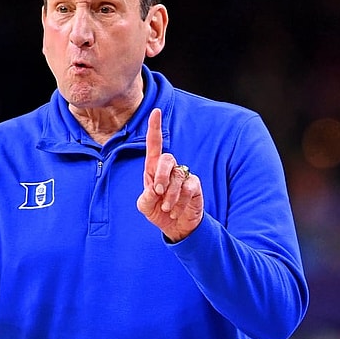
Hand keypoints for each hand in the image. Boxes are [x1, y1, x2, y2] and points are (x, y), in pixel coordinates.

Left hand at [136, 108, 202, 241]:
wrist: (175, 226)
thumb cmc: (157, 211)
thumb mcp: (145, 206)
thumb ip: (146, 197)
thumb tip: (155, 190)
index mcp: (152, 169)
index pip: (154, 145)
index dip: (154, 128)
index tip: (156, 111)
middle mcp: (169, 169)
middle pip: (167, 158)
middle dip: (161, 175)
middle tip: (157, 192)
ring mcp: (183, 175)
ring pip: (178, 176)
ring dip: (170, 196)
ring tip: (166, 209)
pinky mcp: (194, 185)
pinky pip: (189, 187)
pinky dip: (181, 201)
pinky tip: (176, 210)